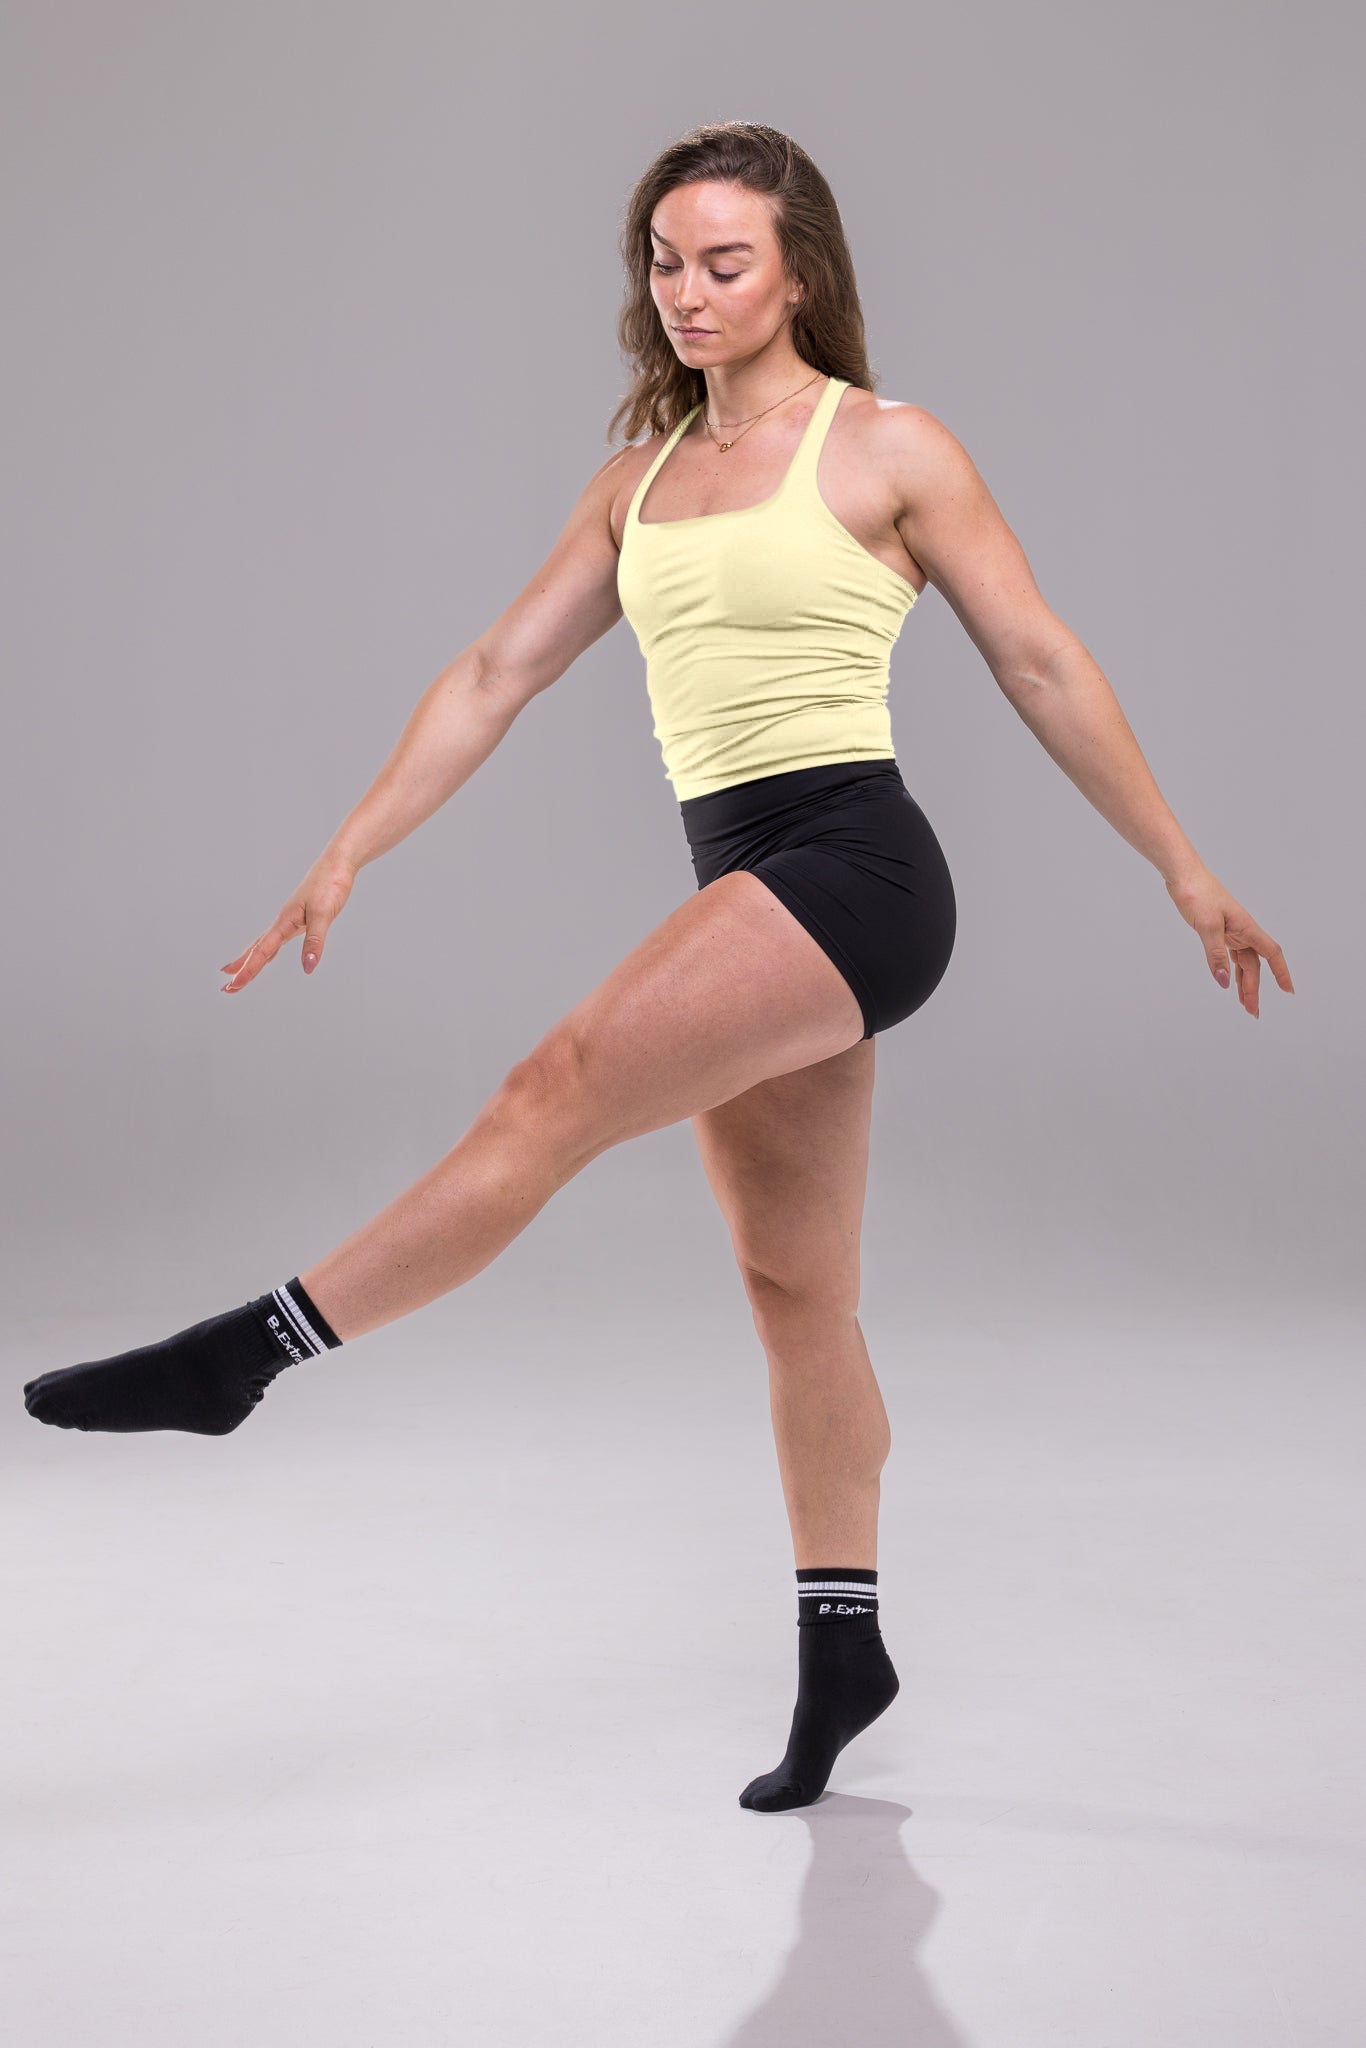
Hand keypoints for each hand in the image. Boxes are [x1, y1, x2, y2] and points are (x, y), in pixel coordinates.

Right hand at [220, 852, 356, 993]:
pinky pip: (276, 940)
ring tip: (235, 973)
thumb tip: (308, 967)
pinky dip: (268, 951)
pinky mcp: (297, 919)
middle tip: (228, 988)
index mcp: (284, 921)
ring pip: (264, 945)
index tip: (234, 986)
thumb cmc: (330, 885)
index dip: (249, 970)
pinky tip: (268, 955)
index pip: (262, 952)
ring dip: (250, 960)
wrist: (337, 863)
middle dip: (243, 970)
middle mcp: (282, 922)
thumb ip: (315, 941)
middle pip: (257, 950)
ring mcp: (288, 920)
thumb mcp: (324, 914)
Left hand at [1164, 865, 1293, 1018]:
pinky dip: (1231, 970)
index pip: (1271, 954)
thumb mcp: (1206, 926)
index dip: (1281, 973)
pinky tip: (1230, 982)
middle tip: (1253, 1013)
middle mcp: (1242, 930)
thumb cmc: (1197, 894)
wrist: (1183, 875)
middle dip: (1254, 989)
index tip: (1289, 991)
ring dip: (1244, 983)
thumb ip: (1215, 954)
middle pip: (1254, 965)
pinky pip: (1230, 955)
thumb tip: (1223, 982)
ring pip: (1243, 962)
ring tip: (1245, 1005)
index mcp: (1246, 928)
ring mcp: (1231, 931)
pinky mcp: (1218, 930)